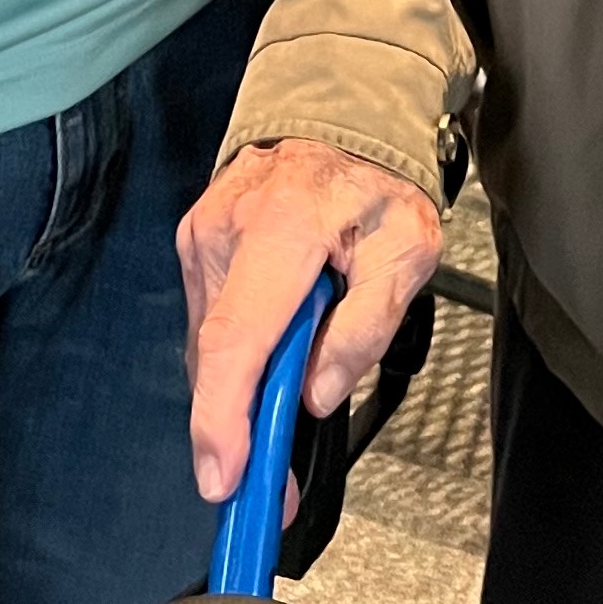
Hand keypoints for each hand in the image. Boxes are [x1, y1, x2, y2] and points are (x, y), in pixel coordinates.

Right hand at [178, 142, 442, 502]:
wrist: (340, 117)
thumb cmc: (376, 185)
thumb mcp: (407, 250)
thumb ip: (367, 326)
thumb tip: (316, 394)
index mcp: (280, 229)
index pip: (236, 341)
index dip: (224, 418)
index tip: (224, 476)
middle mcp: (226, 231)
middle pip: (217, 356)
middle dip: (237, 429)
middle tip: (272, 486)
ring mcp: (202, 236)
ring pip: (211, 347)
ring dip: (240, 392)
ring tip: (288, 407)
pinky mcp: (195, 245)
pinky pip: (210, 323)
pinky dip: (237, 356)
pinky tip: (274, 357)